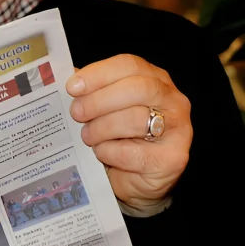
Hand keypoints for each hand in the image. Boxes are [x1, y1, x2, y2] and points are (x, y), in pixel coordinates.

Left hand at [66, 54, 190, 211]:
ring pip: (134, 119)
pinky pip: (134, 152)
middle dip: (99, 100)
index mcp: (155, 80)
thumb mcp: (104, 110)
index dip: (99, 73)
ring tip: (88, 136)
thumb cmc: (119, 140)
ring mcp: (178, 129)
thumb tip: (66, 76)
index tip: (73, 86)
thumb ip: (91, 91)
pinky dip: (110, 152)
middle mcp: (173, 100)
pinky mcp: (173, 158)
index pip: (129, 65)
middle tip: (76, 113)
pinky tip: (102, 153)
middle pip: (136, 88)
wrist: (134, 180)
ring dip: (102, 128)